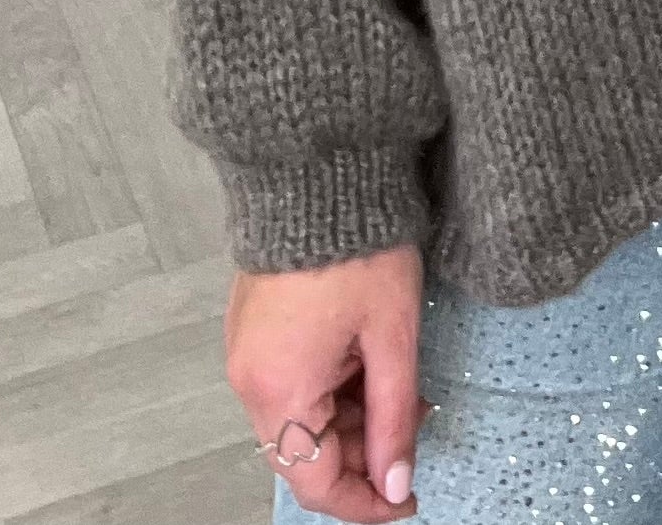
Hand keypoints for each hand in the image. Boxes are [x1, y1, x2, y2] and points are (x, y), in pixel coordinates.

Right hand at [226, 243, 435, 518]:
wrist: (319, 171)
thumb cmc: (360, 248)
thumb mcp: (393, 335)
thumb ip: (394, 417)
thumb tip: (396, 482)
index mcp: (279, 389)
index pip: (317, 482)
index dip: (365, 501)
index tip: (406, 497)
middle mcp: (249, 380)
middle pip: (304, 453)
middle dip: (362, 451)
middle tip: (415, 421)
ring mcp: (245, 352)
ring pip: (299, 417)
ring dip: (348, 416)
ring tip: (399, 382)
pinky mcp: (252, 328)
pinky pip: (289, 382)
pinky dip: (329, 387)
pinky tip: (367, 359)